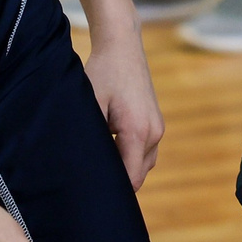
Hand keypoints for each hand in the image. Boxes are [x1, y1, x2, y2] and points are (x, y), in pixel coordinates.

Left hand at [85, 34, 165, 189]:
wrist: (122, 47)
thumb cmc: (103, 73)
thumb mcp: (91, 105)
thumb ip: (91, 137)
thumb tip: (84, 166)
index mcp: (138, 132)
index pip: (130, 179)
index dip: (112, 190)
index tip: (93, 194)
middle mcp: (153, 133)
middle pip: (138, 176)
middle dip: (118, 182)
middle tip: (90, 181)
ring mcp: (158, 127)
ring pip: (143, 165)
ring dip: (125, 168)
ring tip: (99, 162)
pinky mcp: (156, 122)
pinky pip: (146, 152)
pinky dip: (131, 156)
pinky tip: (110, 148)